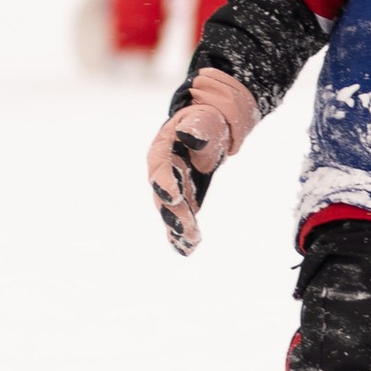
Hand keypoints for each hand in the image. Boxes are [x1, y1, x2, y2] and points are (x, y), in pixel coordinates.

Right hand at [147, 67, 259, 256]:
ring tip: (188, 242)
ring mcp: (171, 188)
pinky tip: (187, 249)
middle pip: (163, 196)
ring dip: (178, 228)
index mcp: (162, 151)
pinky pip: (180, 219)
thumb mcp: (203, 120)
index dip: (165, 183)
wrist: (210, 128)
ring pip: (171, 212)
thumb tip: (190, 136)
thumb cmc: (204, 121)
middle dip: (172, 213)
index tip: (174, 196)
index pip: (159, 168)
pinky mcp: (182, 200)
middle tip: (183, 228)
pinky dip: (182, 234)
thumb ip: (196, 129)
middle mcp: (162, 173)